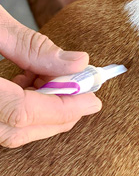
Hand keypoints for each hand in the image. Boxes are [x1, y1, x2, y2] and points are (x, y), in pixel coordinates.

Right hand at [0, 6, 101, 147]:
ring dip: (44, 109)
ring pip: (10, 129)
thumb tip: (77, 62)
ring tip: (56, 79)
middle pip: (18, 128)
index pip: (22, 111)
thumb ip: (32, 46)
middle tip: (85, 95)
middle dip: (59, 113)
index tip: (93, 99)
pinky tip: (32, 80)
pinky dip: (25, 105)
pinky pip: (0, 119)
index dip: (62, 107)